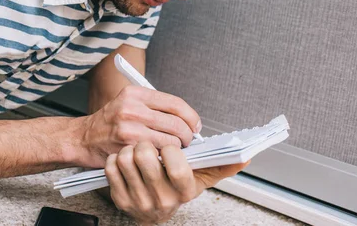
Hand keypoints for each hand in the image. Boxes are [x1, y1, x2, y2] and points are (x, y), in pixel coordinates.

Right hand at [78, 86, 200, 166]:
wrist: (83, 138)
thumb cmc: (109, 122)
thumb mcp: (129, 103)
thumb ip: (155, 107)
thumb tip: (188, 119)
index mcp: (135, 93)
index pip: (176, 103)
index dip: (191, 117)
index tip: (195, 126)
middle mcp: (132, 107)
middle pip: (177, 123)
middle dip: (188, 136)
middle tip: (187, 142)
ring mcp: (129, 127)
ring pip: (171, 141)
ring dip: (178, 149)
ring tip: (173, 151)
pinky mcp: (128, 147)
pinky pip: (158, 155)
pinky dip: (164, 158)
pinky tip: (161, 157)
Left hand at [104, 141, 249, 224]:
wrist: (150, 213)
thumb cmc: (175, 187)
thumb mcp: (199, 179)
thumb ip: (219, 166)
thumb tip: (245, 158)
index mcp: (184, 191)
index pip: (176, 166)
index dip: (171, 149)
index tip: (170, 144)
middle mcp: (161, 199)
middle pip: (145, 157)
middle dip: (146, 142)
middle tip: (149, 143)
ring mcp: (138, 201)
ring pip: (125, 159)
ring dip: (129, 148)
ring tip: (136, 151)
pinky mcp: (119, 199)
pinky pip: (111, 168)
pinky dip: (115, 159)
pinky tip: (124, 161)